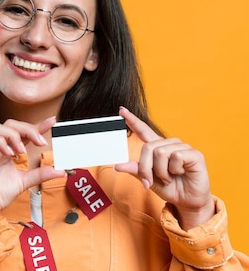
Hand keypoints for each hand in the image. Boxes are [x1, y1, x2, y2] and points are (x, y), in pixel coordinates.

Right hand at [0, 117, 65, 230]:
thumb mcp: (25, 182)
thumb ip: (40, 174)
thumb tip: (60, 171)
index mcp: (8, 150)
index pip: (23, 132)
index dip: (37, 125)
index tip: (52, 122)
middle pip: (11, 124)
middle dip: (28, 129)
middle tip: (40, 142)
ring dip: (13, 135)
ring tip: (21, 151)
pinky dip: (1, 143)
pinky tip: (10, 154)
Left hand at [114, 107, 214, 229]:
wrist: (187, 201)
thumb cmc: (170, 188)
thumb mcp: (148, 180)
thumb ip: (136, 170)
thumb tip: (118, 165)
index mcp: (157, 148)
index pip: (143, 131)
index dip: (133, 121)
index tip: (122, 110)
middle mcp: (169, 144)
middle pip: (148, 148)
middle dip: (146, 168)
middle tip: (150, 181)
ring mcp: (182, 148)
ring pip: (160, 153)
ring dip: (161, 172)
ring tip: (169, 178)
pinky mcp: (194, 154)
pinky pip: (175, 157)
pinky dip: (174, 170)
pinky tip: (181, 173)